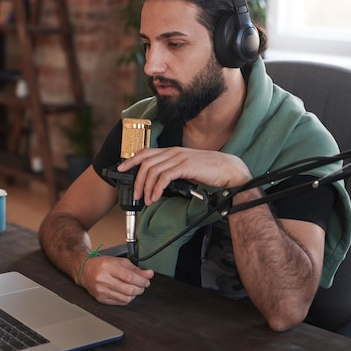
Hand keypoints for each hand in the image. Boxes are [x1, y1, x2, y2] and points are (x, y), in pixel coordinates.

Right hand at [80, 254, 153, 304]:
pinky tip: (126, 292)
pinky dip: (127, 298)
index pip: (129, 277)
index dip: (141, 280)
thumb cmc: (102, 265)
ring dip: (135, 294)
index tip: (147, 280)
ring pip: (125, 298)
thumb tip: (149, 274)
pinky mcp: (101, 299)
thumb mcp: (119, 261)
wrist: (85, 270)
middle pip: (128, 289)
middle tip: (143, 285)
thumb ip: (135, 269)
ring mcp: (101, 290)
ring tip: (135, 288)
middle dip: (140, 288)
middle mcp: (103, 279)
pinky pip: (120, 303)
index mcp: (108, 266)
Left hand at [117, 147, 251, 204]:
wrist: (229, 169)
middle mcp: (173, 152)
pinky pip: (164, 177)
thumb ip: (173, 171)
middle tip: (136, 194)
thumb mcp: (187, 168)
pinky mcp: (185, 166)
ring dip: (146, 187)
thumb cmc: (210, 170)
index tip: (121, 169)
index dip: (131, 160)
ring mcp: (179, 158)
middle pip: (146, 162)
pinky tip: (156, 196)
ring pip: (152, 170)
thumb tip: (160, 183)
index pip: (146, 152)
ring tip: (147, 199)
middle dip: (137, 179)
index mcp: (173, 151)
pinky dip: (157, 188)